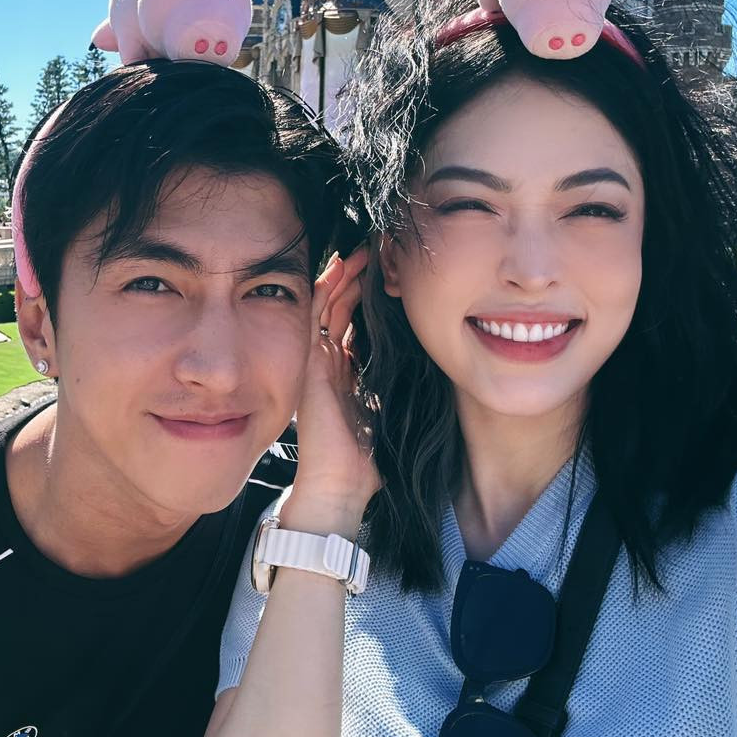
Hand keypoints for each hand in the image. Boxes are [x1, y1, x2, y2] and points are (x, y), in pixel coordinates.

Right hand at [284, 247, 379, 531]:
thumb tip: (428, 365)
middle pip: (337, 307)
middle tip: (375, 252)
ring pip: (324, 307)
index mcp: (344, 372)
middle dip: (355, 279)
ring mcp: (314, 362)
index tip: (387, 273)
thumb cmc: (367, 459)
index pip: (352, 322)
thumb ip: (397, 387)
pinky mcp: (308, 365)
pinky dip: (322, 293)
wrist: (340, 485)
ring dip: (341, 279)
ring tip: (360, 254)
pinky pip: (312, 320)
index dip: (366, 295)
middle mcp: (327, 362)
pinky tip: (337, 271)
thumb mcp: (389, 410)